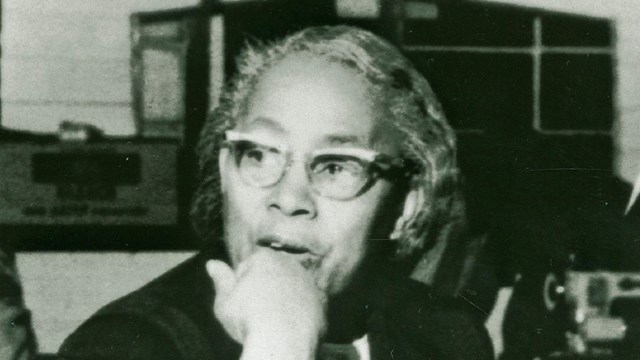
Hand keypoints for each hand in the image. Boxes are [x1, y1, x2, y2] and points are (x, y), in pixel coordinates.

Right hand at [207, 250, 326, 359]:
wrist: (283, 340)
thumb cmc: (249, 319)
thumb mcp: (225, 301)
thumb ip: (221, 279)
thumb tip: (212, 263)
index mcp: (264, 257)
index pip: (249, 266)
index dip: (241, 285)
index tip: (241, 301)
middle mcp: (290, 264)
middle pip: (272, 274)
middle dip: (265, 288)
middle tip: (256, 311)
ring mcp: (308, 281)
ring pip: (291, 288)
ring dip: (283, 299)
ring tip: (273, 321)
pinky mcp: (322, 301)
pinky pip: (307, 304)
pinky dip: (299, 312)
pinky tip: (289, 326)